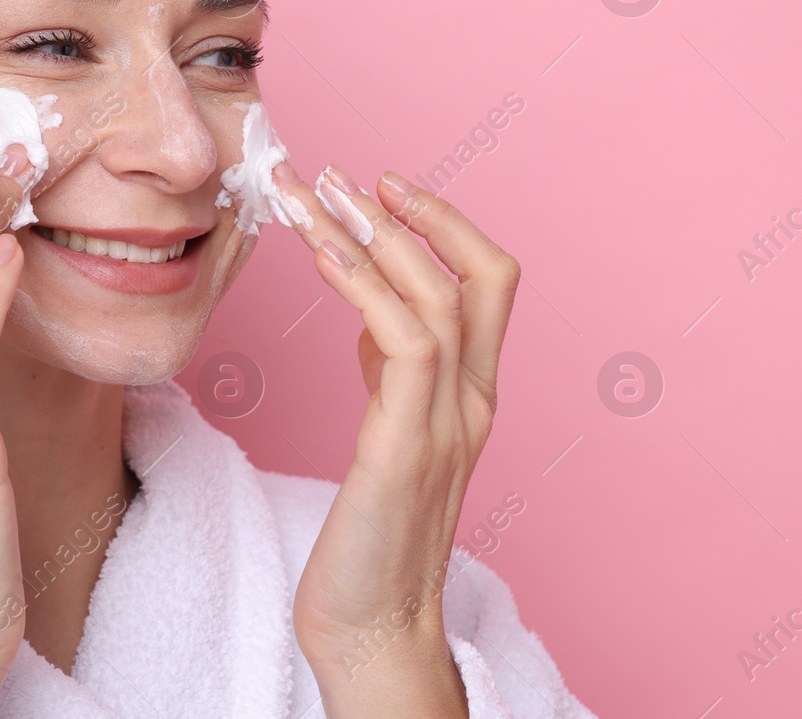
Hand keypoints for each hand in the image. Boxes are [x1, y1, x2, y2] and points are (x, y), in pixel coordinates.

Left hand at [276, 163, 519, 717]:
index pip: (487, 285)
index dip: (444, 225)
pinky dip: (363, 286)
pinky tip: (319, 254)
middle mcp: (472, 403)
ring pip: (435, 296)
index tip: (384, 188)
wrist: (372, 628)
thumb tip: (369, 312)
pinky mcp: (404, 448)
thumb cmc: (368, 537)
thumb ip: (390, 374)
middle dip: (415, 213)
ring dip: (372, 235)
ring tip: (314, 194)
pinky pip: (400, 341)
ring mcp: (446, 425)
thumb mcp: (385, 434)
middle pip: (482, 276)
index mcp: (470, 397)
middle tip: (345, 173)